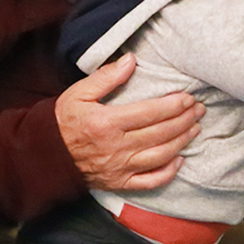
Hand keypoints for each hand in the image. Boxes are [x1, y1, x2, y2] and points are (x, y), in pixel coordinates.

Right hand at [55, 54, 204, 190]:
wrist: (45, 155)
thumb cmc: (63, 120)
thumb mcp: (79, 92)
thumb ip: (106, 77)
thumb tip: (131, 60)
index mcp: (107, 123)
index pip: (149, 113)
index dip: (172, 106)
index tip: (187, 97)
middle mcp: (116, 147)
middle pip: (160, 133)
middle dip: (184, 120)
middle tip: (198, 109)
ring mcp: (120, 168)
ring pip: (160, 156)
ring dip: (182, 141)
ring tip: (195, 128)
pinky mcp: (120, 183)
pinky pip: (150, 181)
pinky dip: (168, 172)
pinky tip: (180, 159)